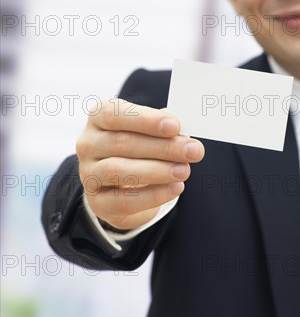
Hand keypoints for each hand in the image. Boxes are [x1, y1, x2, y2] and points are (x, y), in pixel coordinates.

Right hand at [76, 99, 204, 229]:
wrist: (124, 184)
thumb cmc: (140, 147)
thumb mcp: (150, 131)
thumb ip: (164, 128)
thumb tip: (184, 132)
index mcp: (98, 117)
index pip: (115, 114)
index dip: (146, 120)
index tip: (175, 126)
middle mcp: (88, 144)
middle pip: (122, 143)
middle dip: (163, 147)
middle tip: (193, 151)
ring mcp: (89, 174)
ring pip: (119, 170)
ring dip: (157, 171)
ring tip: (184, 170)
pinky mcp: (97, 202)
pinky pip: (123, 201)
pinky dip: (153, 195)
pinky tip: (175, 188)